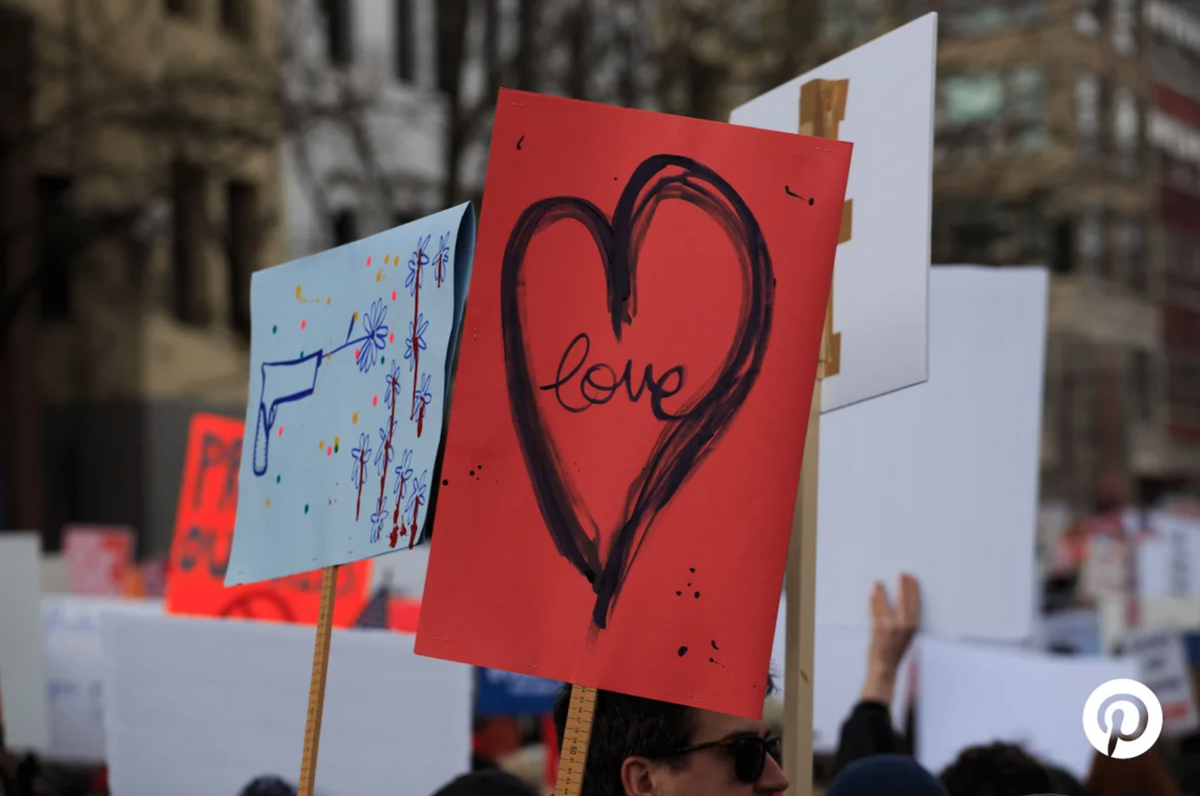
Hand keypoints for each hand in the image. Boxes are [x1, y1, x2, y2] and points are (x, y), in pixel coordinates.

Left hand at [860, 573, 919, 704]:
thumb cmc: (895, 653)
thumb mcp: (906, 636)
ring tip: (879, 583)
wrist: (884, 668)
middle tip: (902, 575)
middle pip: (905, 601)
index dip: (913, 591)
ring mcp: (891, 628)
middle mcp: (904, 627)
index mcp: (912, 628)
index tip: (911, 579)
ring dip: (882, 592)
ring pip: (887, 604)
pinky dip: (874, 602)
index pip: (914, 605)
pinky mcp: (879, 629)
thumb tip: (902, 606)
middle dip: (904, 587)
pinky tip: (872, 595)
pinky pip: (876, 611)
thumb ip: (905, 622)